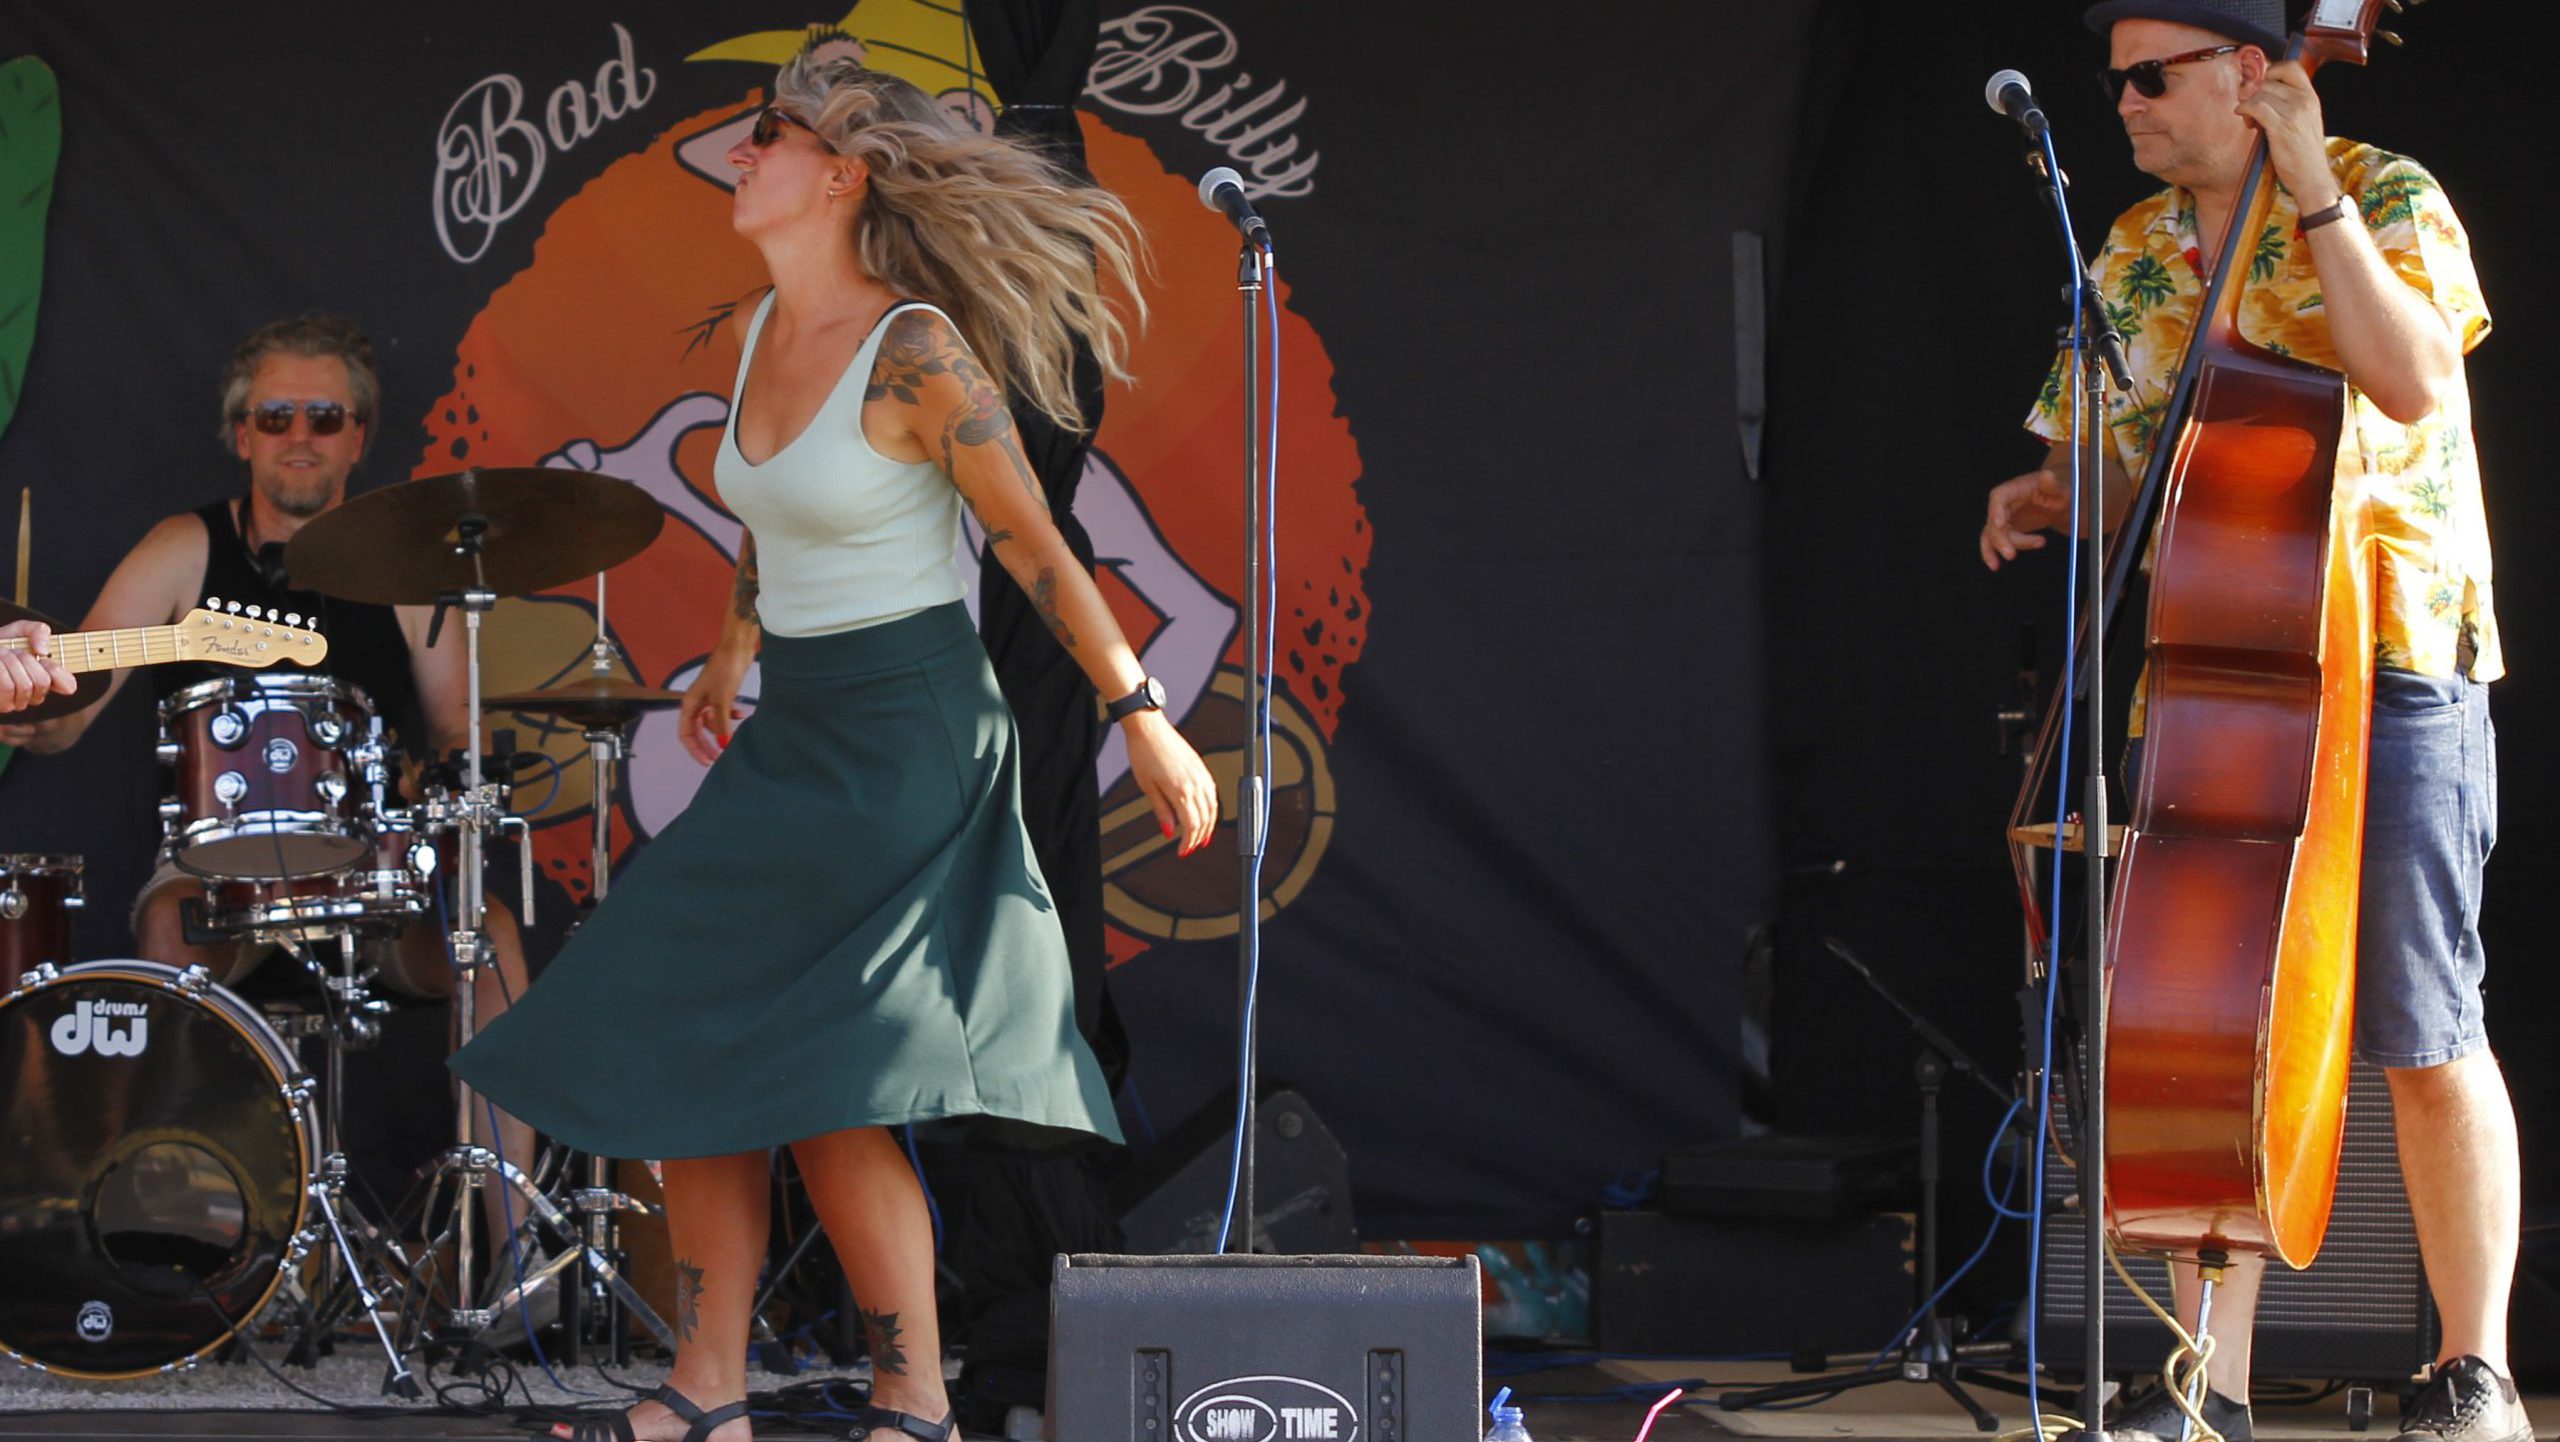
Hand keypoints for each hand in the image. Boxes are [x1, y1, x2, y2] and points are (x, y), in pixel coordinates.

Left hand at [0, 621, 74, 715]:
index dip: (57, 670)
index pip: (68, 685)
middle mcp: (33, 695)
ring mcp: (16, 703)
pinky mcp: (2, 705)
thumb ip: (39, 631)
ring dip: (11, 662)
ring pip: (25, 685)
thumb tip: (44, 651)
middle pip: (43, 681)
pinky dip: (0, 669)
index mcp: (46, 678)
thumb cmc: (2, 644)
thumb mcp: (22, 630)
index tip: (43, 655)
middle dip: (26, 659)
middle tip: (13, 651)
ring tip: (1, 655)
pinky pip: (8, 688)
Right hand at [678, 650, 750, 765]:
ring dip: (721, 730)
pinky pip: (722, 712)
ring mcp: (708, 698)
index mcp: (689, 704)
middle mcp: (696, 703)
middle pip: (698, 731)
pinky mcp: (721, 694)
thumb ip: (721, 724)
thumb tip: (722, 746)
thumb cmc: (724, 672)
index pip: (686, 734)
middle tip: (720, 758)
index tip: (708, 761)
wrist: (736, 649)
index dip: (695, 750)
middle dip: (708, 745)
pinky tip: (741, 715)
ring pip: (711, 722)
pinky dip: (730, 716)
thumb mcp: (722, 701)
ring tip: (734, 738)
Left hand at [1121, 709, 1217, 856]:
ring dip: (1208, 825)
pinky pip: (1212, 793)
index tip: (1182, 852)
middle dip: (1199, 837)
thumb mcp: (1148, 788)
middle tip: (1190, 848)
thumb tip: (1169, 832)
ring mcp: (1200, 775)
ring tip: (1201, 837)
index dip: (1189, 842)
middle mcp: (1195, 784)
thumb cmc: (1144, 755)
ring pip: (1212, 807)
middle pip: (1205, 819)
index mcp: (1180, 791)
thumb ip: (1162, 811)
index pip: (1192, 825)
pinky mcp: (1201, 768)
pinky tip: (1204, 814)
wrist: (1149, 729)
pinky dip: (1211, 808)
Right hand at [1981, 468, 2071, 569]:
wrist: (2058, 498)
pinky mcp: (2005, 529)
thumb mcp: (2061, 487)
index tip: (1999, 524)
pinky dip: (1992, 553)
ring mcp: (2003, 517)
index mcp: (2015, 488)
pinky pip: (1993, 542)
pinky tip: (1995, 565)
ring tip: (2021, 553)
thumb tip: (2047, 476)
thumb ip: (2053, 484)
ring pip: (1993, 534)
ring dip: (2001, 547)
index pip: (1999, 496)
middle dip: (2000, 539)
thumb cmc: (2059, 491)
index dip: (1995, 510)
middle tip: (2011, 554)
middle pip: (1994, 521)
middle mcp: (2004, 503)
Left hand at [2238, 61, 2334, 208]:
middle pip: (2268, 82)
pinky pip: (2255, 107)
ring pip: (2259, 94)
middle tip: (2252, 111)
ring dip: (2248, 105)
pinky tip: (2244, 119)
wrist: (2312, 176)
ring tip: (2251, 122)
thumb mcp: (2303, 121)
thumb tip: (2260, 91)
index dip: (2272, 71)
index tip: (2262, 87)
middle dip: (2254, 94)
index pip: (2291, 66)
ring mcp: (2294, 112)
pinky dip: (2244, 110)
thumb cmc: (2303, 152)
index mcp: (2311, 96)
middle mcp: (2305, 100)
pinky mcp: (2281, 126)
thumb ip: (2289, 104)